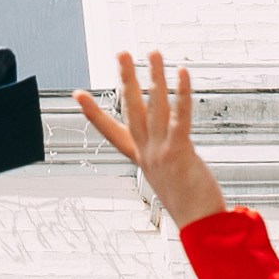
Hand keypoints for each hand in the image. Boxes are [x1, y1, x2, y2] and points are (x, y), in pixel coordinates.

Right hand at [77, 52, 226, 226]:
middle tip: (120, 53)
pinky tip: (182, 73)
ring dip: (154, 76)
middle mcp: (147, 152)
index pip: (111, 131)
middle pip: (132, 109)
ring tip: (153, 52)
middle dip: (126, 78)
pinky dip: (182, 93)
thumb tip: (174, 152)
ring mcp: (160, 152)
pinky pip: (180, 117)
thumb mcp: (170, 179)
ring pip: (155, 106)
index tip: (78, 94)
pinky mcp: (179, 152)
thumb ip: (167, 161)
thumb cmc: (192, 206)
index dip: (93, 113)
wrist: (200, 226)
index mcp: (141, 159)